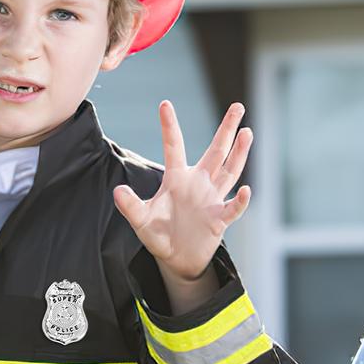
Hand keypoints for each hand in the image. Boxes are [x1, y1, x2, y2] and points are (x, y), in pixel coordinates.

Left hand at [112, 101, 252, 280]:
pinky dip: (240, 201)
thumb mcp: (140, 220)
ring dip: (239, 153)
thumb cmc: (158, 234)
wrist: (176, 259)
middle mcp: (198, 183)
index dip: (169, 127)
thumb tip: (117, 191)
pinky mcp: (219, 219)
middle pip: (215, 151)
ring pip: (229, 171)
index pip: (173, 147)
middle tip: (237, 106)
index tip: (164, 104)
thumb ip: (130, 206)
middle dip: (226, 129)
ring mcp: (211, 199)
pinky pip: (232, 208)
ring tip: (247, 132)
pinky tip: (245, 190)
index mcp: (176, 178)